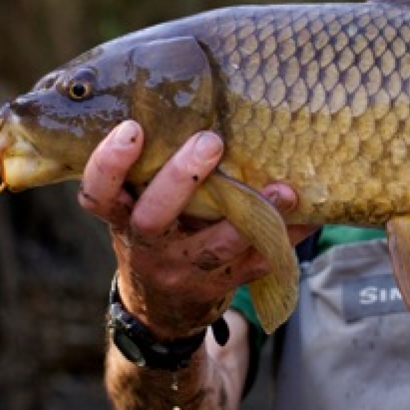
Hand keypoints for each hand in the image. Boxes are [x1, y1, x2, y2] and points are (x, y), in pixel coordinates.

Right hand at [78, 121, 314, 338]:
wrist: (163, 310)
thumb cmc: (154, 236)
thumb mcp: (138, 207)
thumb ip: (149, 172)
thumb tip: (195, 100)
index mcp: (123, 220)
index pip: (100, 195)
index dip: (109, 164)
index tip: (133, 128)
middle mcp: (149, 247)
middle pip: (154, 217)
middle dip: (181, 178)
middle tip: (211, 140)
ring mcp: (186, 271)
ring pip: (215, 247)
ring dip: (252, 215)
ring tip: (283, 189)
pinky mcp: (222, 284)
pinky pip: (257, 262)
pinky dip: (286, 237)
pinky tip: (309, 214)